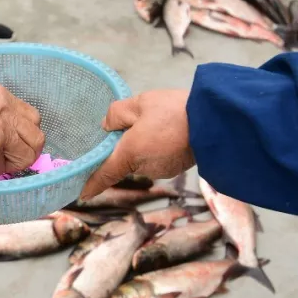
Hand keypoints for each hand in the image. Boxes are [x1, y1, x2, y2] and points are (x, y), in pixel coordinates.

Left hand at [80, 89, 194, 199]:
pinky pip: (158, 157)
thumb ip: (117, 114)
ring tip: (158, 122)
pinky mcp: (176, 168)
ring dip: (143, 144)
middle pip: (124, 160)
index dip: (92, 184)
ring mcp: (162, 170)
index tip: (81, 194)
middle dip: (125, 144)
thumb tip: (107, 126)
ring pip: (142, 158)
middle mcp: (144, 167)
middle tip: (136, 120)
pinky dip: (157, 146)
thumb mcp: (140, 103)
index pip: (105, 174)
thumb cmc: (175, 111)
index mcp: (130, 154)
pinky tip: (169, 130)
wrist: (215, 121)